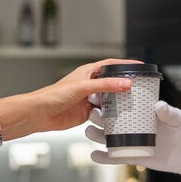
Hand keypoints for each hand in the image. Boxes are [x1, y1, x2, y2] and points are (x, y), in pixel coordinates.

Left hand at [0, 58, 138, 139]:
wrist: (40, 114)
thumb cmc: (53, 95)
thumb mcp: (83, 87)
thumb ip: (105, 85)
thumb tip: (126, 83)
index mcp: (88, 72)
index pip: (111, 64)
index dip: (125, 64)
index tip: (140, 66)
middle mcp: (89, 84)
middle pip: (112, 83)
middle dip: (124, 86)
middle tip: (140, 89)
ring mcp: (89, 99)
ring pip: (109, 99)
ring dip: (118, 102)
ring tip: (131, 104)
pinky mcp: (87, 113)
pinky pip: (103, 113)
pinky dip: (110, 115)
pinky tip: (117, 117)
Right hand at [85, 101, 180, 181]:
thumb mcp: (179, 120)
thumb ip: (170, 113)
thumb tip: (159, 105)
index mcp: (140, 112)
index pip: (120, 103)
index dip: (107, 99)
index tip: (97, 94)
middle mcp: (131, 126)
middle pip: (108, 120)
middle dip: (97, 116)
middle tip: (92, 113)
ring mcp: (130, 141)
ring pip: (107, 138)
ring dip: (96, 135)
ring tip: (90, 131)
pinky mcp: (132, 156)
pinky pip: (115, 157)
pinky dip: (104, 158)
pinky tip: (95, 156)